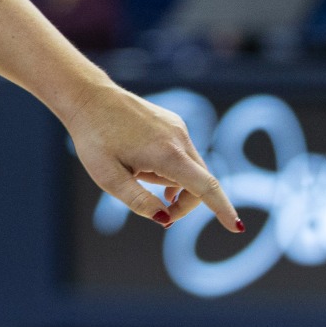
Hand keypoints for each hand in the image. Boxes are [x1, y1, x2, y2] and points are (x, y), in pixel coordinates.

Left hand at [65, 83, 242, 230]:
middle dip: (184, 203)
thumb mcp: (108, 178)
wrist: (89, 98)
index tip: (236, 228)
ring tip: (137, 173)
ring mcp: (178, 127)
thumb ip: (138, 201)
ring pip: (189, 168)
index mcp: (166, 153)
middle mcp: (179, 138)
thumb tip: (164, 218)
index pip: (204, 187)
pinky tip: (144, 164)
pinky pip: (182, 153)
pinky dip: (171, 167)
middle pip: (199, 182)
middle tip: (161, 213)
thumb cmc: (94, 140)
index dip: (222, 209)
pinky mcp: (173, 122)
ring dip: (172, 182)